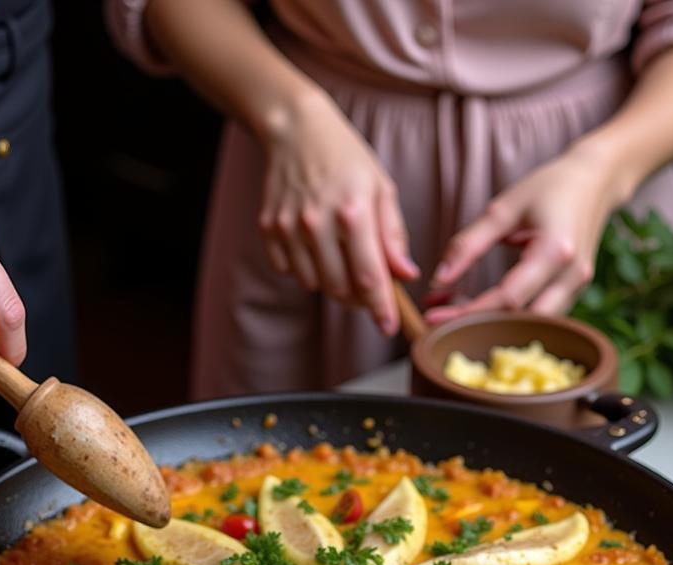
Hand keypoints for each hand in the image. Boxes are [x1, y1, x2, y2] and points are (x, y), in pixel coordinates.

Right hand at [257, 92, 417, 333]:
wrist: (296, 130)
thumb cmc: (346, 158)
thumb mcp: (382, 189)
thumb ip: (393, 236)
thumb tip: (404, 276)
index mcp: (352, 212)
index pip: (369, 277)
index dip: (380, 308)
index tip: (389, 326)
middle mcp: (317, 222)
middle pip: (340, 288)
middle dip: (358, 297)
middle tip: (368, 285)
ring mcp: (288, 226)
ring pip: (314, 284)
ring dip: (332, 282)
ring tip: (341, 256)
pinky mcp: (268, 229)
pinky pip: (289, 271)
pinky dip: (305, 268)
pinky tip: (315, 246)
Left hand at [426, 143, 635, 321]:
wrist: (596, 181)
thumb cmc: (549, 187)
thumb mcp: (504, 208)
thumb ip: (469, 244)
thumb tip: (439, 278)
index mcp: (555, 251)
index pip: (508, 298)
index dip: (469, 312)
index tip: (434, 316)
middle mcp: (571, 276)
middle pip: (522, 321)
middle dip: (480, 327)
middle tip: (441, 322)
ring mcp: (577, 287)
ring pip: (533, 325)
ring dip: (495, 325)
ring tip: (456, 313)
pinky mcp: (575, 291)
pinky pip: (541, 316)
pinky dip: (511, 317)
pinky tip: (483, 308)